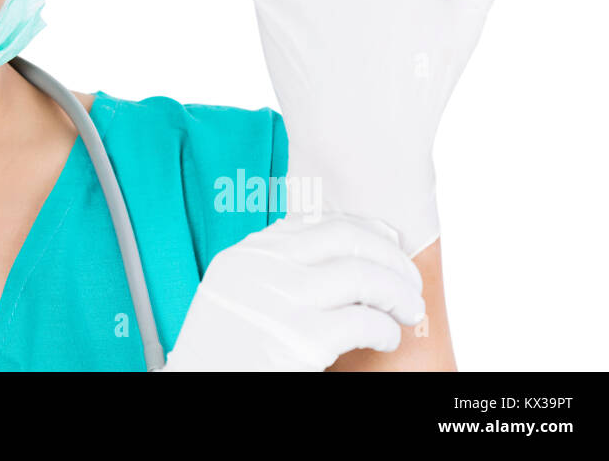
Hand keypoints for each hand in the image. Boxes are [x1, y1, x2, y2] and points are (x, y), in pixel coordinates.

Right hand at [159, 213, 425, 370]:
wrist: (198, 384)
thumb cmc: (221, 352)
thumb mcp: (235, 294)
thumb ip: (272, 270)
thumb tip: (338, 253)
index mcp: (246, 255)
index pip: (316, 223)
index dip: (363, 229)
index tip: (388, 241)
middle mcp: (262, 268)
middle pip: (346, 238)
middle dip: (389, 257)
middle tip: (409, 280)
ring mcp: (280, 301)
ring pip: (363, 276)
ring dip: (398, 292)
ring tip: (409, 310)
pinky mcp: (301, 340)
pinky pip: (365, 321)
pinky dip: (386, 328)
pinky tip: (387, 338)